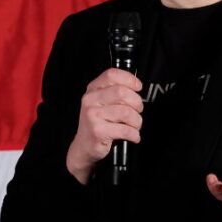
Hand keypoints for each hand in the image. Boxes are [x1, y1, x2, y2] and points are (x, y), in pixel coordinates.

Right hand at [65, 68, 143, 183]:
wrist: (83, 146)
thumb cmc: (98, 123)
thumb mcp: (101, 102)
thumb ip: (114, 91)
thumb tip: (136, 87)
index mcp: (93, 89)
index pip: (112, 74)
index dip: (129, 79)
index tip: (138, 88)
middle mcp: (90, 100)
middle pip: (122, 92)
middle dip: (137, 103)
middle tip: (137, 111)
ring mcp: (93, 115)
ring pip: (126, 112)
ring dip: (137, 121)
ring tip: (134, 126)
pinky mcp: (98, 131)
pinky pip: (126, 130)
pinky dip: (134, 135)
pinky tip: (132, 136)